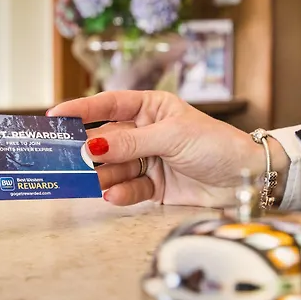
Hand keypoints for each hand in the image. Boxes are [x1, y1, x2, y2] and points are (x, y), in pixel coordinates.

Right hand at [47, 91, 290, 207]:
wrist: (245, 178)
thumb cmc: (214, 144)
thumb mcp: (172, 136)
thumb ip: (132, 141)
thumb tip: (93, 143)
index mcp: (151, 110)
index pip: (110, 105)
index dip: (82, 109)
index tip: (55, 116)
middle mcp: (145, 134)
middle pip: (108, 140)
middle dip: (91, 150)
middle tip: (71, 160)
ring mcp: (148, 161)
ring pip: (115, 167)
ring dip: (104, 174)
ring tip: (95, 181)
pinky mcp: (154, 186)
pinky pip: (129, 188)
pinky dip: (121, 192)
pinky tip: (114, 194)